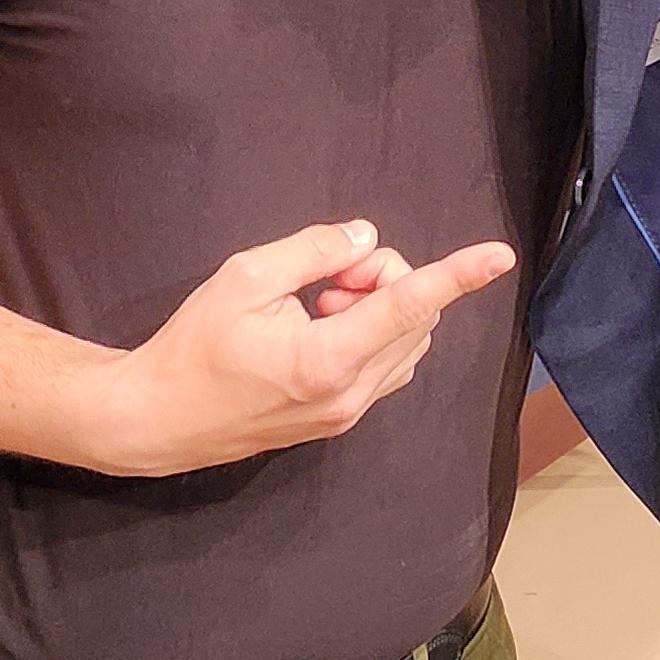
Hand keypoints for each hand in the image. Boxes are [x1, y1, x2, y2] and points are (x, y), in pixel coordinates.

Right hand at [96, 217, 516, 476]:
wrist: (158, 419)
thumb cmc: (193, 346)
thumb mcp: (244, 278)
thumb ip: (311, 250)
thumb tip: (363, 238)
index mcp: (328, 358)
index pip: (411, 304)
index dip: (459, 274)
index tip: (501, 255)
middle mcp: (350, 393)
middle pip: (415, 317)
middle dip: (385, 277)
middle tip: (326, 276)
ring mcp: (347, 413)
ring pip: (409, 344)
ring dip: (381, 308)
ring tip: (318, 304)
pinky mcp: (339, 420)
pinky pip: (388, 366)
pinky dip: (373, 334)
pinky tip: (320, 328)